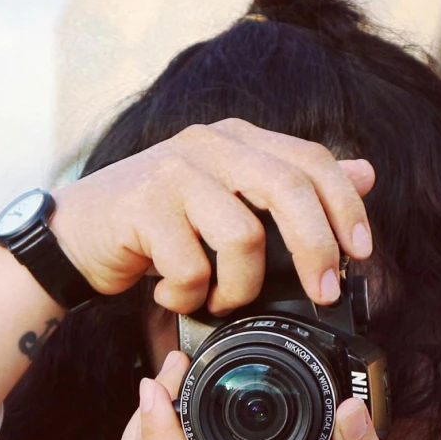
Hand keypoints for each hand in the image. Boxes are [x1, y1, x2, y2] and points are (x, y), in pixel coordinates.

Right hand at [50, 120, 374, 313]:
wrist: (73, 236)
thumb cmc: (156, 224)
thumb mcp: (228, 200)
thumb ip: (290, 186)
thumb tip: (366, 173)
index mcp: (237, 139)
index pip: (311, 159)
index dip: (344, 205)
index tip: (362, 252)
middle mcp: (208, 144)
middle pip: (288, 188)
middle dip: (317, 248)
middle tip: (325, 292)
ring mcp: (173, 171)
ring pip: (244, 235)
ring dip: (240, 287)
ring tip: (219, 301)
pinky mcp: (142, 206)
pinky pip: (191, 267)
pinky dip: (189, 297)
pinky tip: (174, 297)